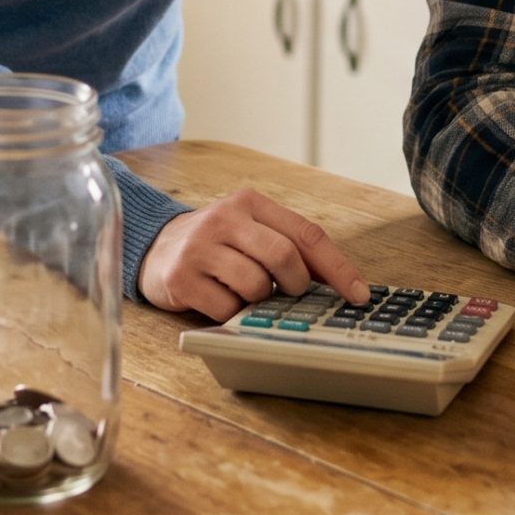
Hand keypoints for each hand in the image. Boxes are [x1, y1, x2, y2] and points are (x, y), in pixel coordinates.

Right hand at [138, 186, 371, 320]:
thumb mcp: (250, 231)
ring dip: (259, 299)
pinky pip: (227, 307)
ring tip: (243, 290)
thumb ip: (289, 246)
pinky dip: (232, 312)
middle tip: (289, 292)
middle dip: (296, 284)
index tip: (360, 295)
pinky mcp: (181, 277)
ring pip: (256, 285)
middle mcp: (224, 218)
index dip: (338, 267)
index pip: (307, 233)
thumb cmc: (216, 244)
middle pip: (284, 256)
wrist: (154, 248)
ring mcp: (200, 247)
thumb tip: (340, 283)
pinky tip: (219, 298)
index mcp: (250, 202)